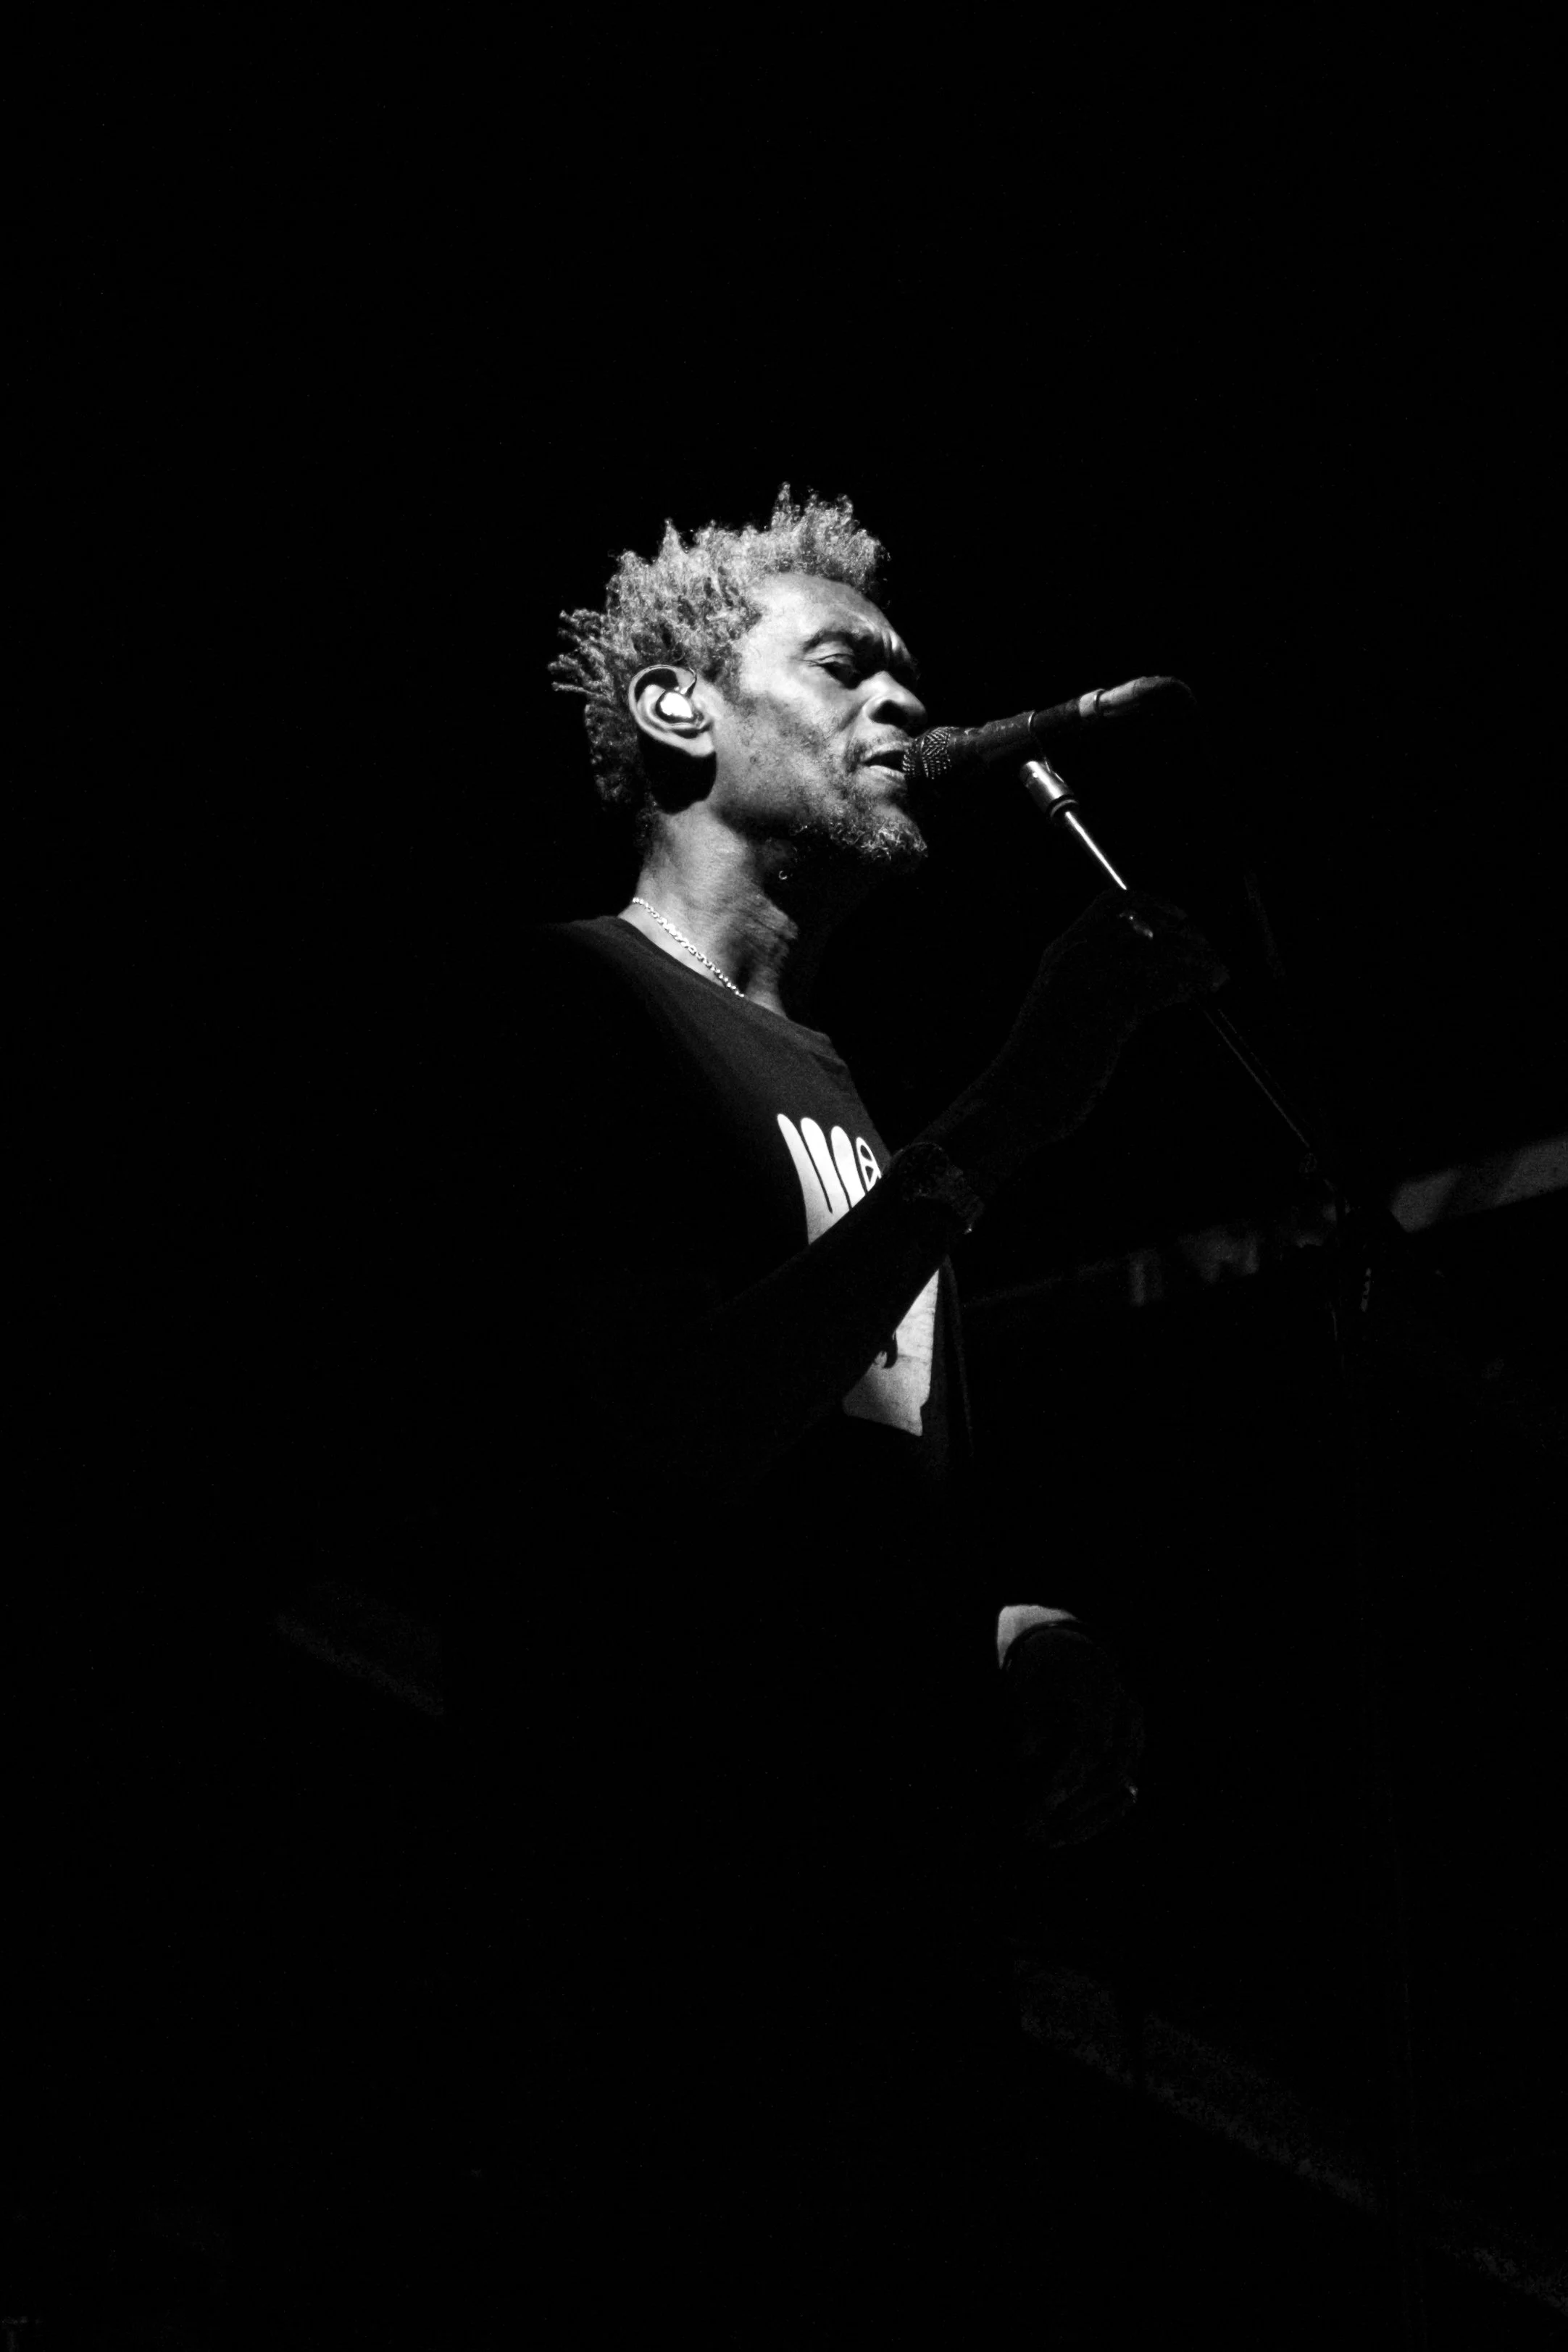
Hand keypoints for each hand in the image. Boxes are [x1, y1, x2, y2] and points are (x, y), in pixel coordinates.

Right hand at [997, 889, 1229, 1140]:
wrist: (1015, 1098)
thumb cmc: (1039, 1066)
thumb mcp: (1064, 1010)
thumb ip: (1095, 985)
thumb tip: (1146, 977)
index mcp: (1060, 952)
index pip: (1113, 903)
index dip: (1154, 905)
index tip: (1180, 919)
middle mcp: (1076, 956)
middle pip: (1147, 923)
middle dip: (1187, 936)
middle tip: (1209, 954)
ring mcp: (1093, 980)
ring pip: (1162, 952)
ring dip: (1198, 960)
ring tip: (1216, 974)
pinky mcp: (1110, 1010)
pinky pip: (1164, 984)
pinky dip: (1191, 983)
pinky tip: (1201, 991)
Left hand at [1000, 1626, 1145, 1849]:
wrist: (1073, 1651)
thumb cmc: (1045, 1667)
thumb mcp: (1030, 1682)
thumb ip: (1031, 1717)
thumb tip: (1027, 1756)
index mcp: (1104, 1688)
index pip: (1093, 1744)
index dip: (1070, 1776)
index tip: (1043, 1802)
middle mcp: (1128, 1711)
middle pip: (1115, 1768)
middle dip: (1080, 1803)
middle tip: (1042, 1828)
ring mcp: (1135, 1732)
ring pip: (1123, 1783)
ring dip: (1090, 1814)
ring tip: (1051, 1838)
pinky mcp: (1132, 1750)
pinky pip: (1123, 1787)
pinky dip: (1098, 1812)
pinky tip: (1067, 1833)